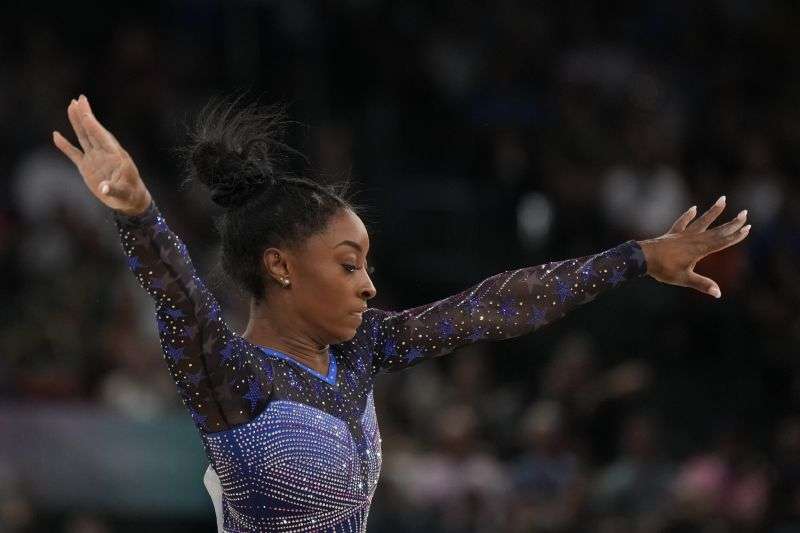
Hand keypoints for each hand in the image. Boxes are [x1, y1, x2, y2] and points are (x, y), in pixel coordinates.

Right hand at [52, 95, 150, 215]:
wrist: (128, 200)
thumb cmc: (130, 195)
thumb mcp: (124, 194)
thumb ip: (114, 190)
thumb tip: (104, 188)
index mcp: (115, 156)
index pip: (102, 138)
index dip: (94, 126)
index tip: (87, 113)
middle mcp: (104, 153)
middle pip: (92, 132)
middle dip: (86, 116)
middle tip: (79, 99)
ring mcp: (95, 158)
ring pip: (84, 137)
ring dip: (77, 123)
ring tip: (71, 106)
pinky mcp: (87, 166)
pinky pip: (74, 153)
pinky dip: (65, 145)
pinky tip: (56, 135)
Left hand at [636, 196, 749, 297]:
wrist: (643, 258)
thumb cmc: (663, 269)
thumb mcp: (684, 279)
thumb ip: (702, 284)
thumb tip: (718, 293)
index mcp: (699, 250)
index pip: (722, 242)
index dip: (735, 236)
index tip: (747, 227)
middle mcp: (694, 239)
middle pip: (716, 230)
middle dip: (732, 223)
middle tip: (745, 213)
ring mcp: (683, 235)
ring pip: (702, 221)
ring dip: (713, 211)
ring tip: (723, 199)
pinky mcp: (672, 234)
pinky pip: (682, 222)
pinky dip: (688, 215)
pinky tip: (694, 208)